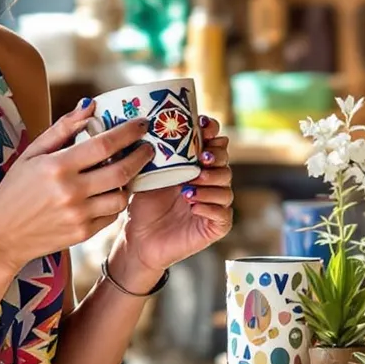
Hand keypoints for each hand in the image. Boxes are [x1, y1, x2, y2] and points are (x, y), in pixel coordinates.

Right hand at [0, 104, 150, 271]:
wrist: (4, 235)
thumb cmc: (16, 189)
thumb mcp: (32, 154)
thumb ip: (62, 128)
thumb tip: (90, 105)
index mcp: (57, 166)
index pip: (103, 144)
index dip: (128, 132)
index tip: (141, 124)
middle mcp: (70, 191)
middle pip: (121, 171)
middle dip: (141, 156)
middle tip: (148, 148)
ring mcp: (78, 215)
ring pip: (121, 196)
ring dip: (129, 182)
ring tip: (126, 172)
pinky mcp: (83, 233)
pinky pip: (112, 215)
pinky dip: (115, 202)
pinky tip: (110, 192)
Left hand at [119, 116, 234, 284]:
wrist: (138, 239)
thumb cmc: (143, 205)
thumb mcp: (148, 174)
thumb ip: (157, 153)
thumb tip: (150, 124)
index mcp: (196, 166)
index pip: (215, 142)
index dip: (212, 131)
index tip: (202, 125)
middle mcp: (209, 182)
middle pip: (225, 162)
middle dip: (215, 157)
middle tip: (200, 159)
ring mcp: (215, 204)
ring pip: (226, 187)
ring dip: (210, 182)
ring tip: (189, 186)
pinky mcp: (216, 226)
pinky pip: (223, 213)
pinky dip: (209, 206)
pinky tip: (192, 206)